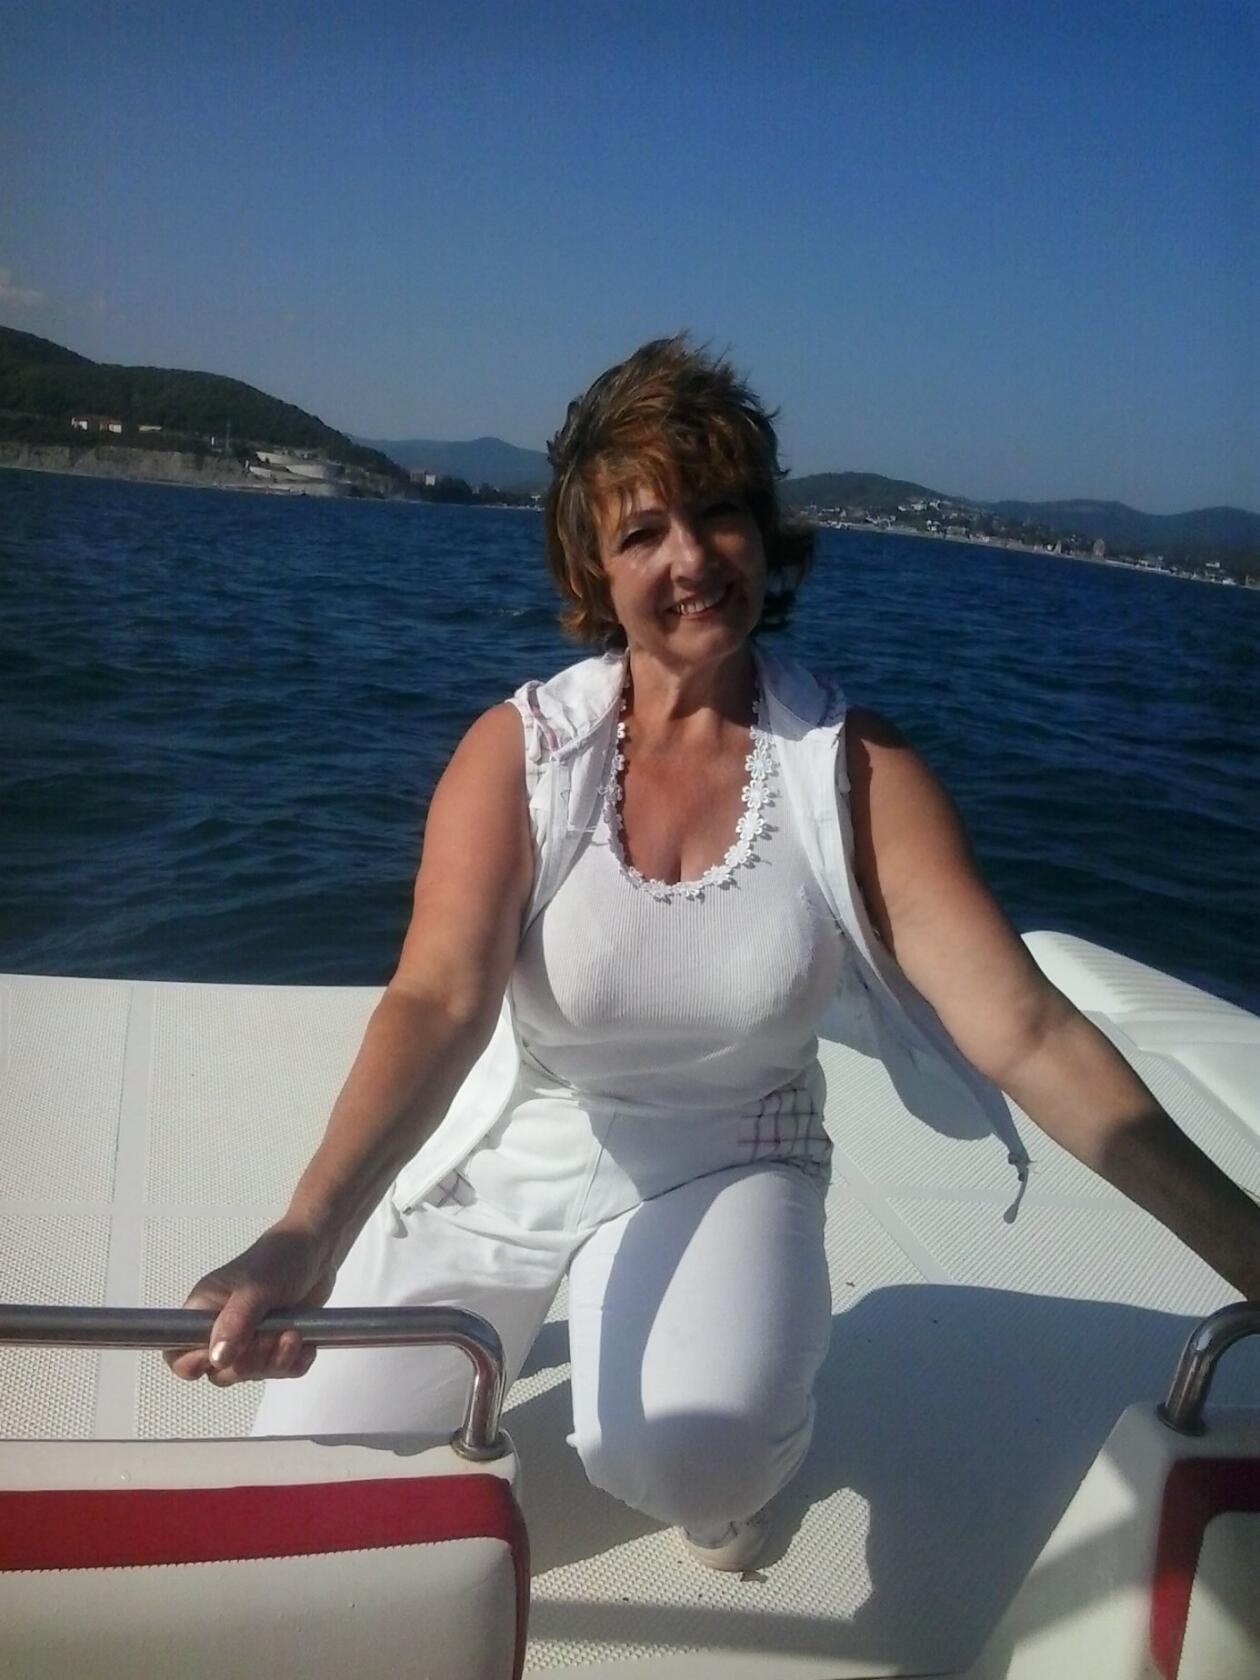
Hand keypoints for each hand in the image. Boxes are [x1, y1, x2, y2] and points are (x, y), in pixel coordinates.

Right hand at [164, 1223, 337, 1385]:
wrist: (318, 1250)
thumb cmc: (280, 1258)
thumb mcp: (257, 1288)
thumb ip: (236, 1323)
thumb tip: (217, 1359)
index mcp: (205, 1310)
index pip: (177, 1351)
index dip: (191, 1364)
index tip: (223, 1358)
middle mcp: (223, 1329)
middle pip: (220, 1372)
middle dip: (250, 1362)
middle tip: (273, 1337)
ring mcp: (250, 1339)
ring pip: (252, 1373)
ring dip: (276, 1361)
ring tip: (293, 1334)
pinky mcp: (276, 1344)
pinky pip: (281, 1371)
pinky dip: (295, 1363)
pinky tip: (305, 1344)